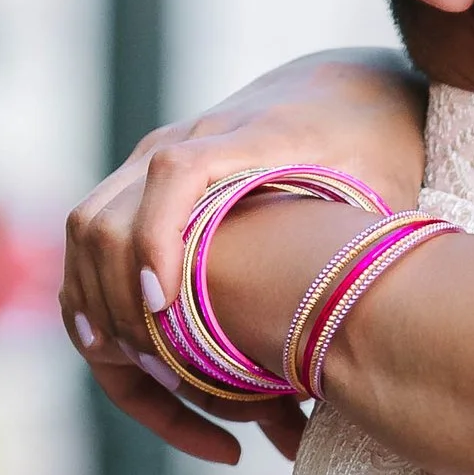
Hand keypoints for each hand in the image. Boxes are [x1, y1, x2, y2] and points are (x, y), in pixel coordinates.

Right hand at [60, 51, 426, 463]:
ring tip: (154, 380)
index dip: (156, 239)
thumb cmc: (372, 147)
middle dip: (119, 304)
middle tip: (169, 379)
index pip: (177, 172)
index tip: (160, 306)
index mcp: (243, 139)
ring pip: (88, 236)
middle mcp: (178, 146)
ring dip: (102, 310)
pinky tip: (128, 358)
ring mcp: (149, 165)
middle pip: (105, 218)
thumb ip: (365, 247)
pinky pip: (95, 244)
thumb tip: (350, 340)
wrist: (345, 93)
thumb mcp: (385, 186)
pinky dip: (98, 299)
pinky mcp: (142, 188)